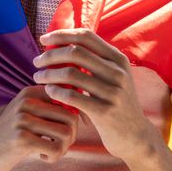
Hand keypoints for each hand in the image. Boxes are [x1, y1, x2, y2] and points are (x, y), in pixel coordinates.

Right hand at [0, 85, 79, 170]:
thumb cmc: (12, 136)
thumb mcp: (28, 115)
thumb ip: (50, 108)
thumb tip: (85, 109)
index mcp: (31, 92)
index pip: (69, 98)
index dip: (76, 117)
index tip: (68, 130)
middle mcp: (26, 101)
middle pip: (71, 116)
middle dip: (72, 136)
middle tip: (60, 145)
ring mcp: (22, 119)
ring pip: (66, 133)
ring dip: (64, 148)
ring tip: (52, 152)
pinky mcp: (21, 139)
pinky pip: (55, 149)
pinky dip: (54, 157)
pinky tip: (42, 157)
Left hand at [31, 28, 150, 161]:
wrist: (135, 136)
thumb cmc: (116, 104)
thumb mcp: (113, 78)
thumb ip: (95, 62)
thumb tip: (63, 44)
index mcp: (118, 59)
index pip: (86, 36)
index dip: (62, 34)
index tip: (43, 39)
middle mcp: (117, 72)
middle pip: (75, 52)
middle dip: (50, 54)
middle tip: (36, 62)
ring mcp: (112, 92)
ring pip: (71, 73)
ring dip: (48, 74)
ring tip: (37, 77)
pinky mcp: (104, 111)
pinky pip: (72, 96)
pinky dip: (56, 91)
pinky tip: (48, 91)